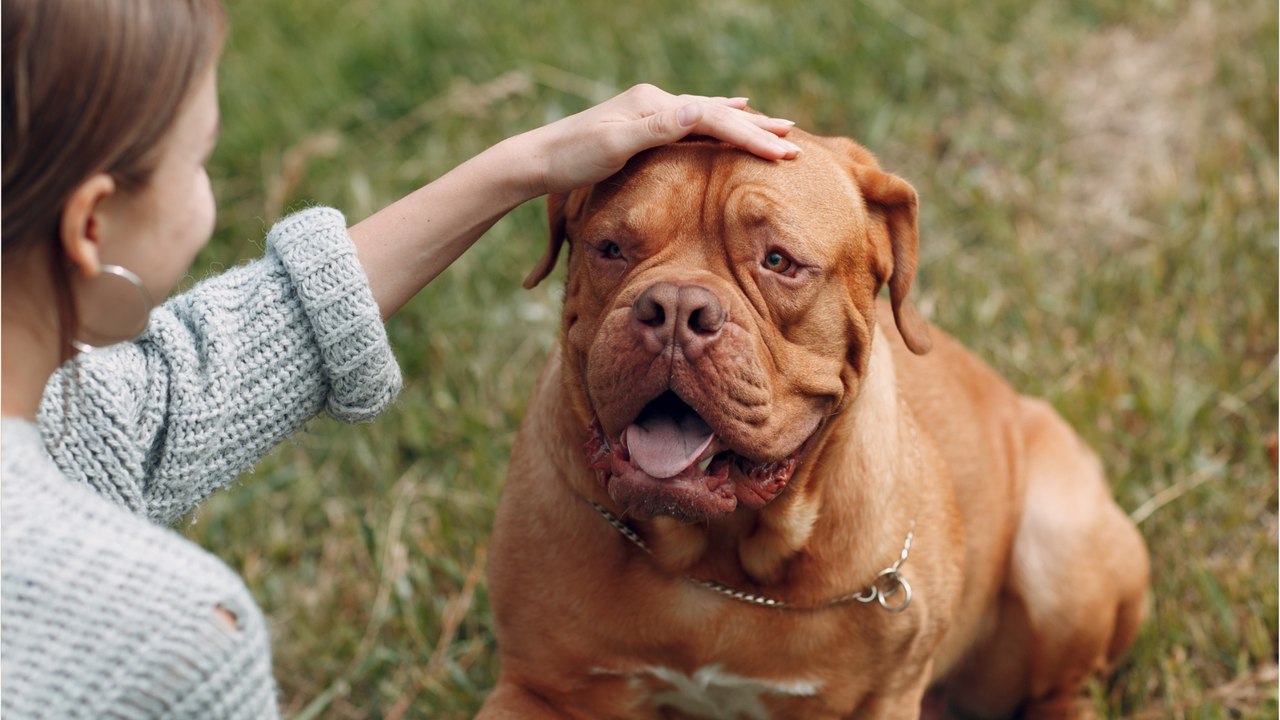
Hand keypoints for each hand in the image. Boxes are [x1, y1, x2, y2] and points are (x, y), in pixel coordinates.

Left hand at [520, 83, 800, 195]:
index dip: (750, 136)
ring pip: (710, 114)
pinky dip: (719, 115)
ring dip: (745, 122)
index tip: (782, 153)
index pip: (714, 118)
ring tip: (777, 125)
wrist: (536, 161)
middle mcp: (655, 102)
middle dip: (758, 129)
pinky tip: (733, 106)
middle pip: (718, 113)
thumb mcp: (614, 145)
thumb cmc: (572, 159)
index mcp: (653, 106)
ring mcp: (650, 111)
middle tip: (795, 141)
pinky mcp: (643, 124)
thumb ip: (657, 127)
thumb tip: (698, 108)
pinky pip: (694, 118)